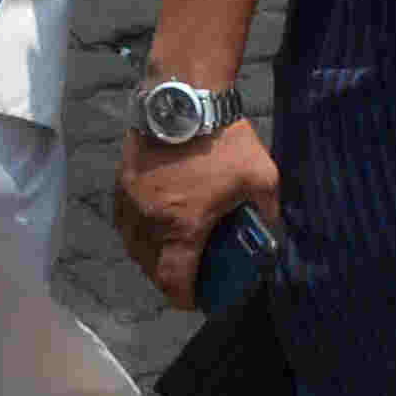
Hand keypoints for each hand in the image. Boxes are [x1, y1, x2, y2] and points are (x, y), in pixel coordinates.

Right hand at [113, 115, 279, 310]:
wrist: (183, 96)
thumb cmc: (225, 140)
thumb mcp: (262, 178)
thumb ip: (268, 212)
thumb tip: (274, 235)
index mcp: (182, 226)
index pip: (172, 281)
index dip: (184, 299)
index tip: (197, 300)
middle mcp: (149, 219)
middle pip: (147, 267)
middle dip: (166, 278)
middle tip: (188, 275)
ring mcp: (131, 199)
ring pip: (130, 244)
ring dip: (148, 256)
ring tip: (168, 251)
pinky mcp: (121, 180)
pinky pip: (122, 218)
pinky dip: (135, 230)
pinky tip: (151, 223)